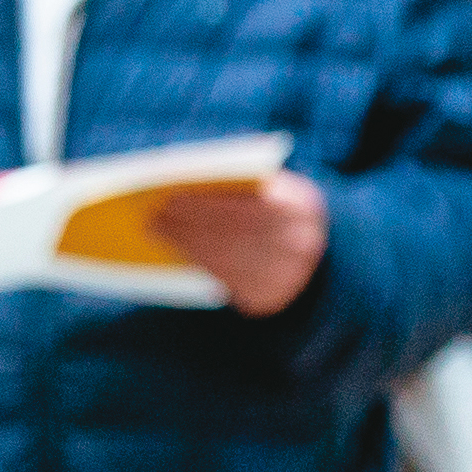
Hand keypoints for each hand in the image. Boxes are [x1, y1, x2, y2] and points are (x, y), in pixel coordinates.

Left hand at [151, 175, 330, 318]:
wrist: (317, 261)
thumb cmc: (282, 212)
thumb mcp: (278, 188)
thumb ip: (245, 179)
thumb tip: (187, 172)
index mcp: (305, 206)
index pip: (249, 203)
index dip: (210, 200)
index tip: (171, 191)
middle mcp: (301, 244)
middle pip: (232, 231)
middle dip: (188, 221)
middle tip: (153, 212)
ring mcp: (286, 276)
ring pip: (224, 257)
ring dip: (184, 241)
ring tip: (154, 226)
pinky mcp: (267, 299)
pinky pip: (223, 279)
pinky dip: (195, 261)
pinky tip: (174, 247)